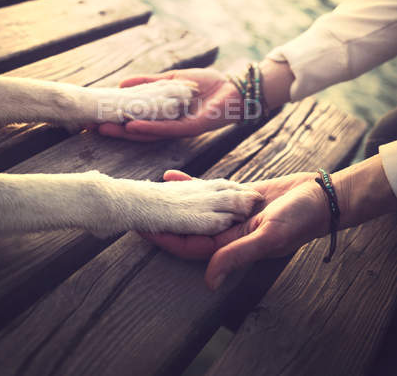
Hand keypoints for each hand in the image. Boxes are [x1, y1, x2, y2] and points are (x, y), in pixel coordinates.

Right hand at [97, 68, 242, 140]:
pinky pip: (167, 129)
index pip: (136, 117)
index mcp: (164, 114)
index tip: (95, 116)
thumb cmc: (207, 84)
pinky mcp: (190, 128)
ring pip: (149, 133)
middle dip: (115, 128)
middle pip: (138, 129)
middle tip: (92, 127)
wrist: (235, 88)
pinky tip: (133, 126)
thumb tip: (121, 84)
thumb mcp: (172, 80)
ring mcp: (178, 128)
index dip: (116, 117)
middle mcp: (169, 125)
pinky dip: (149, 127)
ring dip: (127, 131)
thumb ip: (148, 82)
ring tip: (106, 129)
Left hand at [142, 170, 328, 289]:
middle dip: (163, 220)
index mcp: (232, 245)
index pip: (189, 246)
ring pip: (195, 210)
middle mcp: (228, 232)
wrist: (320, 196)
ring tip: (149, 191)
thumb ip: (237, 254)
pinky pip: (208, 192)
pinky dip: (191, 185)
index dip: (164, 239)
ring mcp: (232, 213)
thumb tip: (209, 282)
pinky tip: (172, 176)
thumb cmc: (299, 218)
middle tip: (138, 207)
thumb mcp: (268, 236)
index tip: (141, 228)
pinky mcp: (238, 196)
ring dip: (173, 202)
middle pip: (187, 228)